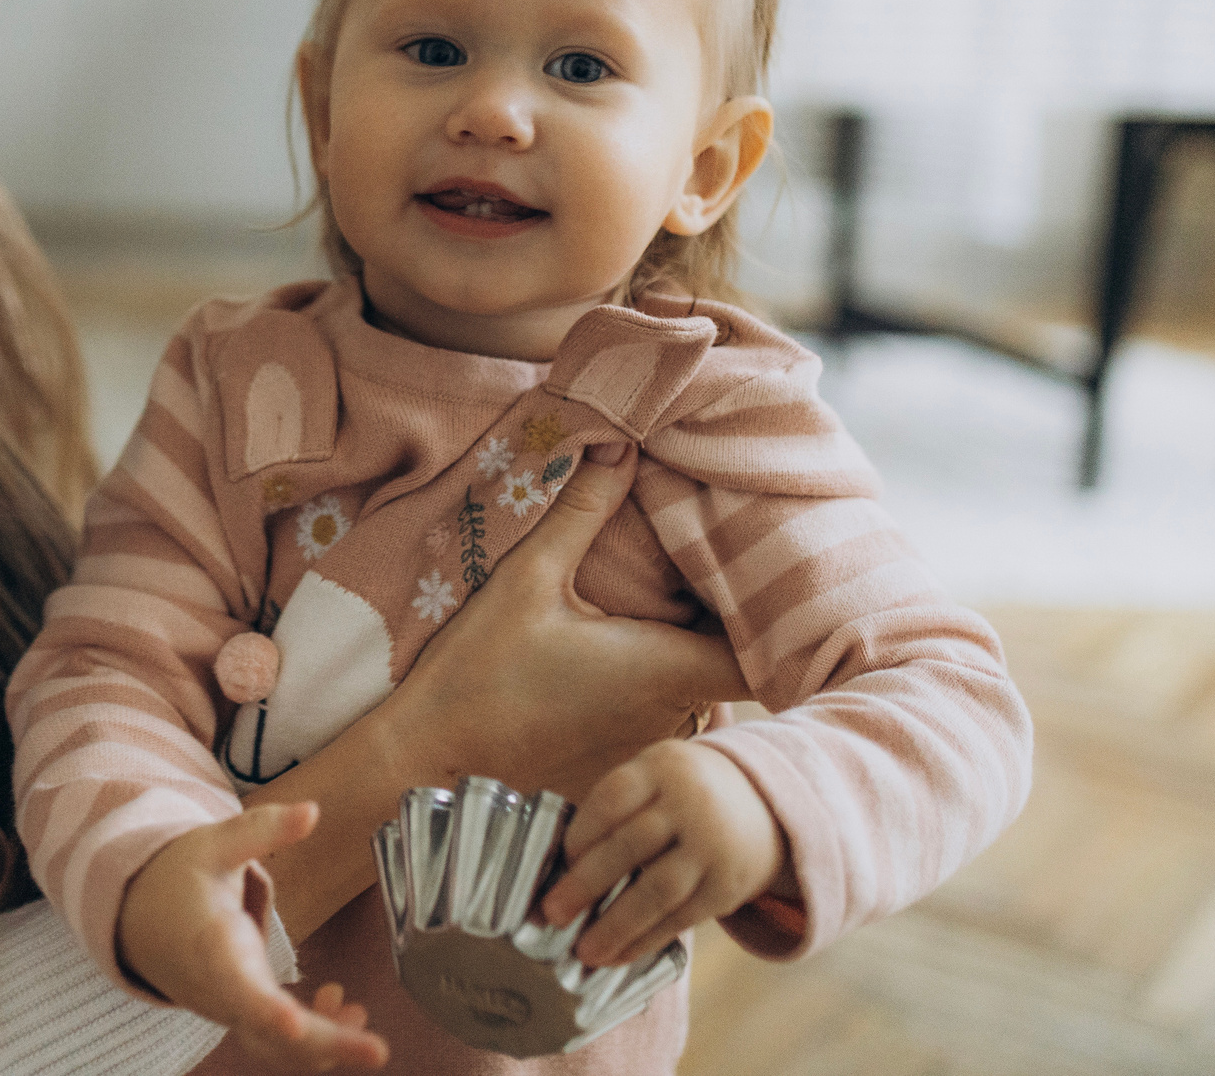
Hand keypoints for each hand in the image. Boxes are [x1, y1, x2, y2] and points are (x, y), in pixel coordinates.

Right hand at [117, 802, 388, 1071]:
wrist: (138, 918)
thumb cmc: (177, 879)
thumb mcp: (214, 843)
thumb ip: (263, 829)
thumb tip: (312, 811)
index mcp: (209, 943)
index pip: (235, 984)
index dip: (265, 1010)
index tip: (294, 1024)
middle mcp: (219, 988)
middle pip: (267, 1032)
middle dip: (324, 1044)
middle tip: (377, 1051)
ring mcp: (230, 1008)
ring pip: (276, 1045)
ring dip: (327, 1045)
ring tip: (365, 1021)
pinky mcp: (243, 1014)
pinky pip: (279, 1040)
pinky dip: (316, 1034)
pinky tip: (342, 1004)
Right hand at [388, 444, 750, 800]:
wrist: (430, 761)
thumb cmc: (480, 672)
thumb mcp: (526, 579)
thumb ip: (582, 511)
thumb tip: (621, 444)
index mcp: (668, 669)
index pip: (769, 655)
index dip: (784, 622)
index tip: (768, 581)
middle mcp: (675, 719)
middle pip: (737, 674)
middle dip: (731, 629)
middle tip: (713, 577)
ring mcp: (648, 753)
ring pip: (702, 703)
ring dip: (693, 666)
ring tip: (671, 617)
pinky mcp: (619, 771)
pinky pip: (664, 730)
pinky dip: (660, 700)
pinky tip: (623, 669)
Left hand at [537, 738, 783, 966]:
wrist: (764, 802)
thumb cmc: (682, 794)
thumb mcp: (655, 778)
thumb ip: (617, 811)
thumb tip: (561, 869)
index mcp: (662, 767)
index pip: (613, 798)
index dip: (582, 831)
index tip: (560, 861)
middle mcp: (690, 803)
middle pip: (632, 845)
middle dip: (587, 883)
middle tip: (553, 912)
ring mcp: (712, 846)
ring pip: (659, 889)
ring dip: (617, 924)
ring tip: (584, 950)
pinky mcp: (727, 886)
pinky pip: (682, 917)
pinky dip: (647, 939)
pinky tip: (619, 955)